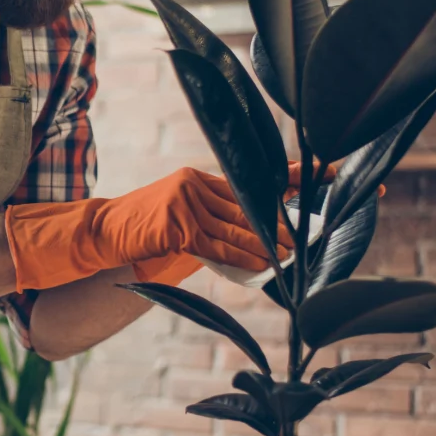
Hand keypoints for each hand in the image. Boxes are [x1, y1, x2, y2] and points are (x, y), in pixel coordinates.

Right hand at [134, 161, 383, 287]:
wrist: (105, 232)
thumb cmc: (144, 230)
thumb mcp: (179, 214)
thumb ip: (211, 218)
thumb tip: (253, 237)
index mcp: (198, 178)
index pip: (247, 180)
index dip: (289, 176)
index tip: (330, 169)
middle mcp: (194, 184)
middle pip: (245, 207)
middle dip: (277, 225)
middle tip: (301, 239)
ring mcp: (185, 203)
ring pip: (235, 229)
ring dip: (264, 247)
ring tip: (287, 257)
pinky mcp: (178, 226)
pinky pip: (218, 246)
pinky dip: (241, 258)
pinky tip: (260, 265)